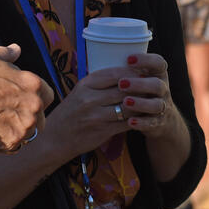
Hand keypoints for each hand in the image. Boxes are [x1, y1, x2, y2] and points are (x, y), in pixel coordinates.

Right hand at [0, 45, 50, 153]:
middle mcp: (35, 105)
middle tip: (10, 116)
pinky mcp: (13, 141)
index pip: (47, 94)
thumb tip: (16, 49)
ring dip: (17, 130)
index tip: (23, 100)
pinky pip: (15, 145)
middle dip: (28, 116)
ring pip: (29, 132)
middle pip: (40, 116)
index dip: (36, 97)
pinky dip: (4, 143)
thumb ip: (6, 54)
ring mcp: (26, 125)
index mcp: (34, 84)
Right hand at [45, 53, 184, 156]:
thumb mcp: (80, 91)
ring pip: (128, 106)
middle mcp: (90, 99)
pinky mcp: (102, 131)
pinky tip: (143, 116)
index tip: (145, 70)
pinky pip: (126, 123)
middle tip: (154, 85)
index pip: (115, 73)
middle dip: (141, 87)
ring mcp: (96, 116)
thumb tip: (127, 72)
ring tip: (152, 100)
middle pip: (124, 89)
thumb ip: (100, 83)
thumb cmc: (70, 112)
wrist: (54, 138)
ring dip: (141, 104)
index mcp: (86, 84)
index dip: (133, 71)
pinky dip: (137, 119)